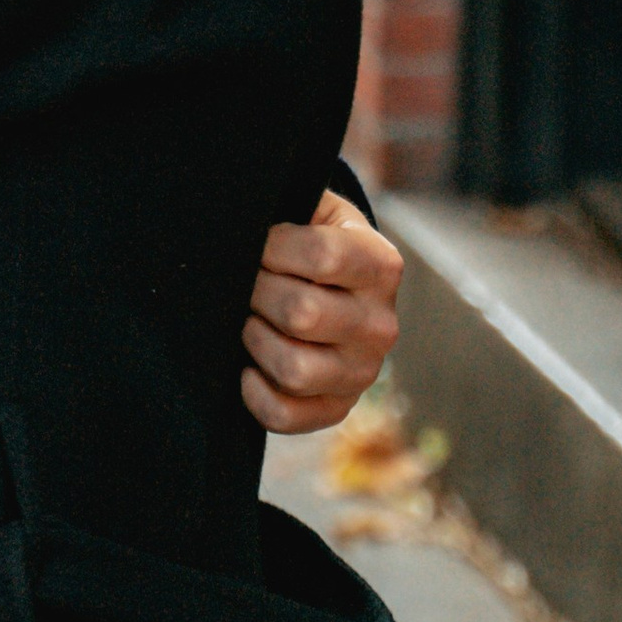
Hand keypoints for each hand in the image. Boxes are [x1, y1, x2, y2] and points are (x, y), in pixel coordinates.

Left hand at [241, 191, 401, 433]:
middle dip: (257, 293)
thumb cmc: (308, 240)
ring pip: (293, 369)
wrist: (330, 285)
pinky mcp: (337, 407)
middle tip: (248, 284)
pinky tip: (248, 365)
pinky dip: (254, 392)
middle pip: (302, 314)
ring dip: (255, 339)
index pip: (322, 257)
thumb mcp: (312, 209)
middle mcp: (382, 324)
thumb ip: (286, 208)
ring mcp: (363, 372)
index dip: (273, 248)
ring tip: (251, 319)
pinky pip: (285, 414)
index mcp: (381, 265)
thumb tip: (239, 228)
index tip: (260, 246)